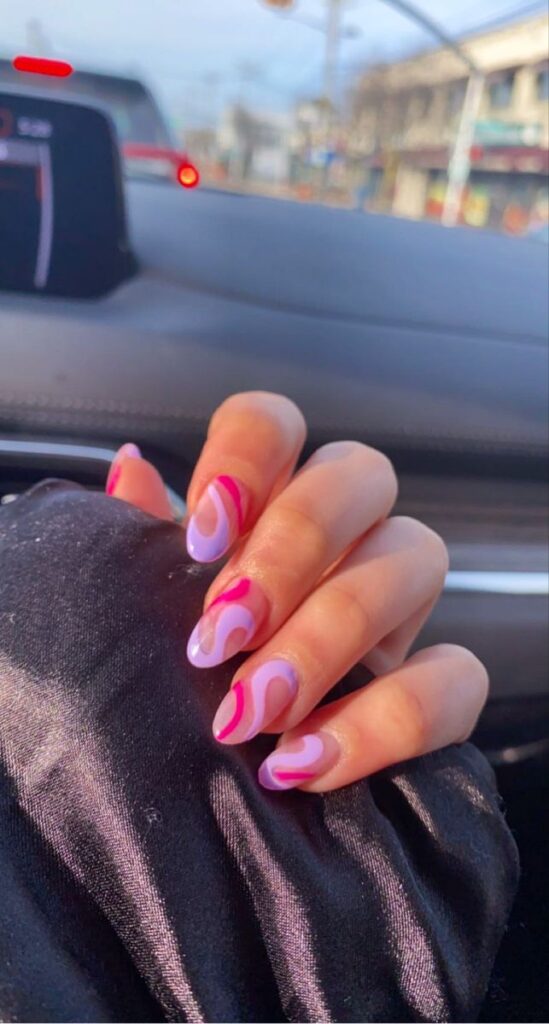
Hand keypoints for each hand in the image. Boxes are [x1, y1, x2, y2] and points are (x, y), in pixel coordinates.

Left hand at [106, 392, 487, 792]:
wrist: (217, 798)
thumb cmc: (184, 686)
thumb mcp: (151, 619)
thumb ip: (145, 548)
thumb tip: (132, 470)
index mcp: (269, 504)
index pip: (275, 424)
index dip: (245, 460)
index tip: (200, 538)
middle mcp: (347, 533)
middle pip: (359, 473)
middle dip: (290, 551)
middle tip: (222, 635)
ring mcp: (403, 602)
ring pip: (418, 554)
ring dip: (325, 638)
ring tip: (251, 712)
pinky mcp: (443, 683)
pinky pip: (456, 677)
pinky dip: (381, 724)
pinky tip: (302, 762)